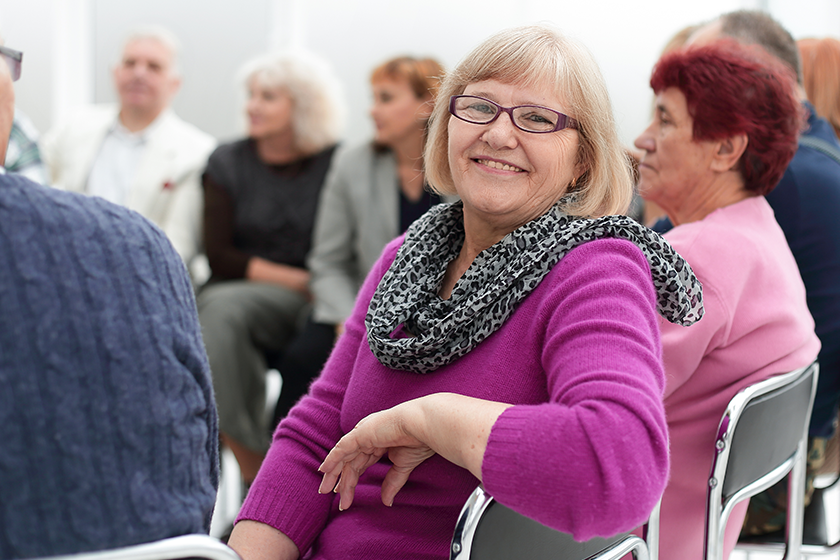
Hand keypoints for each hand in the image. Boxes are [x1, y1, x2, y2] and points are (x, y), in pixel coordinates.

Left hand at [317, 403, 434, 509]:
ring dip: (333, 474)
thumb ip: (392, 482)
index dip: (351, 478)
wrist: (423, 425)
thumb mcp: (403, 465)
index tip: (343, 494)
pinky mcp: (361, 434)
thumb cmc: (419, 439)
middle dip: (340, 480)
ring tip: (325, 491)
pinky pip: (342, 448)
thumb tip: (386, 502)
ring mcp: (363, 434)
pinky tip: (324, 471)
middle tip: (329, 495)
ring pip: (344, 457)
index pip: (360, 463)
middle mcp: (368, 437)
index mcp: (378, 441)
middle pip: (350, 462)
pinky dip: (332, 459)